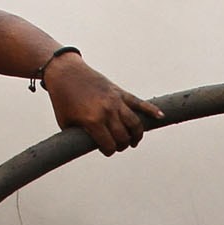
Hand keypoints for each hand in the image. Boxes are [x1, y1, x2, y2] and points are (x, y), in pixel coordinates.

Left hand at [43, 55, 163, 154]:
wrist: (65, 73)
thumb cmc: (63, 100)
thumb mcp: (66, 123)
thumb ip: (79, 136)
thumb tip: (92, 146)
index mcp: (93, 121)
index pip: (109, 145)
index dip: (108, 151)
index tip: (106, 150)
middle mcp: (107, 112)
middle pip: (123, 137)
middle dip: (121, 145)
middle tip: (117, 145)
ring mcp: (116, 101)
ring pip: (134, 123)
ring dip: (136, 135)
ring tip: (134, 141)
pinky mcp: (120, 92)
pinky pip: (139, 103)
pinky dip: (151, 110)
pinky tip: (160, 117)